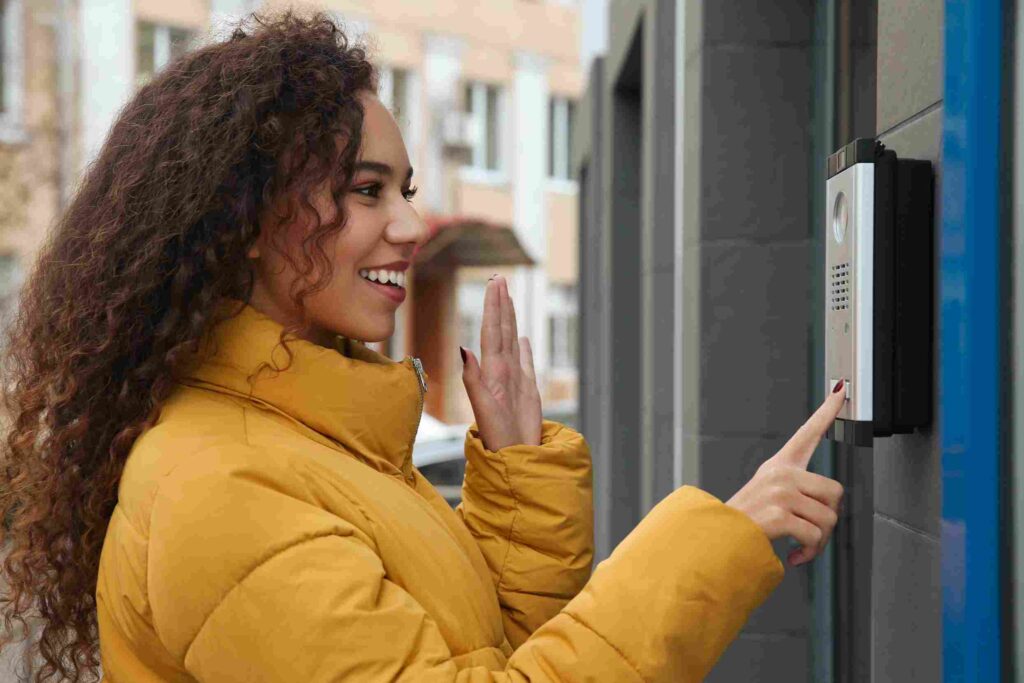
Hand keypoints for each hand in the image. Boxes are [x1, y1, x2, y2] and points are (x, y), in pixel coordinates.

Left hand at [460, 276, 542, 451]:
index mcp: (492, 370)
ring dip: (510, 319)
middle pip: (501, 329)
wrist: (512, 456)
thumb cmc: (496, 436)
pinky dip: (524, 349)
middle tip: (499, 279)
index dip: (493, 307)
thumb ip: (472, 377)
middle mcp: (501, 370)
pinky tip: (522, 338)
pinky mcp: (527, 391)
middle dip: (500, 304)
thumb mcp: (482, 405)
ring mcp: (514, 379)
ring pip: (512, 341)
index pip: (492, 331)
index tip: (495, 284)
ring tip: (508, 299)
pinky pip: (526, 363)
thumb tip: (464, 348)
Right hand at [725, 381, 846, 566]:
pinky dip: (809, 552)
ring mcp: (780, 492)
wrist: (720, 539)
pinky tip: (794, 554)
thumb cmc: (747, 520)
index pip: (807, 433)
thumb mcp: (769, 495)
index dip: (827, 412)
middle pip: (835, 492)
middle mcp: (781, 473)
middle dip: (828, 519)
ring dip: (819, 541)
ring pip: (828, 518)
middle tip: (811, 531)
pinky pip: (814, 536)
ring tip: (801, 546)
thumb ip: (799, 492)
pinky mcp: (779, 513)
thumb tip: (832, 507)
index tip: (840, 390)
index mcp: (780, 465)